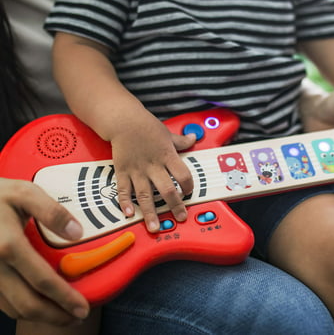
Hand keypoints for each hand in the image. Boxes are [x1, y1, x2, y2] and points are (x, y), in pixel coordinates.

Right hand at [0, 178, 88, 324]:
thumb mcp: (26, 193)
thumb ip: (52, 212)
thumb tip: (76, 232)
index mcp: (8, 246)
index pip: (42, 281)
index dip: (64, 298)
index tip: (82, 306)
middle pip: (26, 304)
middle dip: (55, 315)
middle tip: (76, 316)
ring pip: (12, 308)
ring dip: (39, 314)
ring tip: (62, 311)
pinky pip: (1, 301)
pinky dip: (21, 307)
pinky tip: (39, 301)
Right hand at [110, 110, 195, 232]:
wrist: (124, 121)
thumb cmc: (146, 126)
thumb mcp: (167, 133)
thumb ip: (181, 141)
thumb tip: (194, 139)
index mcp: (167, 156)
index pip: (183, 175)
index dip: (189, 186)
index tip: (190, 192)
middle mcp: (153, 166)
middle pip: (167, 189)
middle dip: (175, 206)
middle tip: (180, 217)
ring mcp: (137, 170)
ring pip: (145, 195)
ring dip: (150, 212)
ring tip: (154, 227)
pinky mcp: (123, 172)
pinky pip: (124, 190)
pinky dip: (126, 203)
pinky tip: (129, 214)